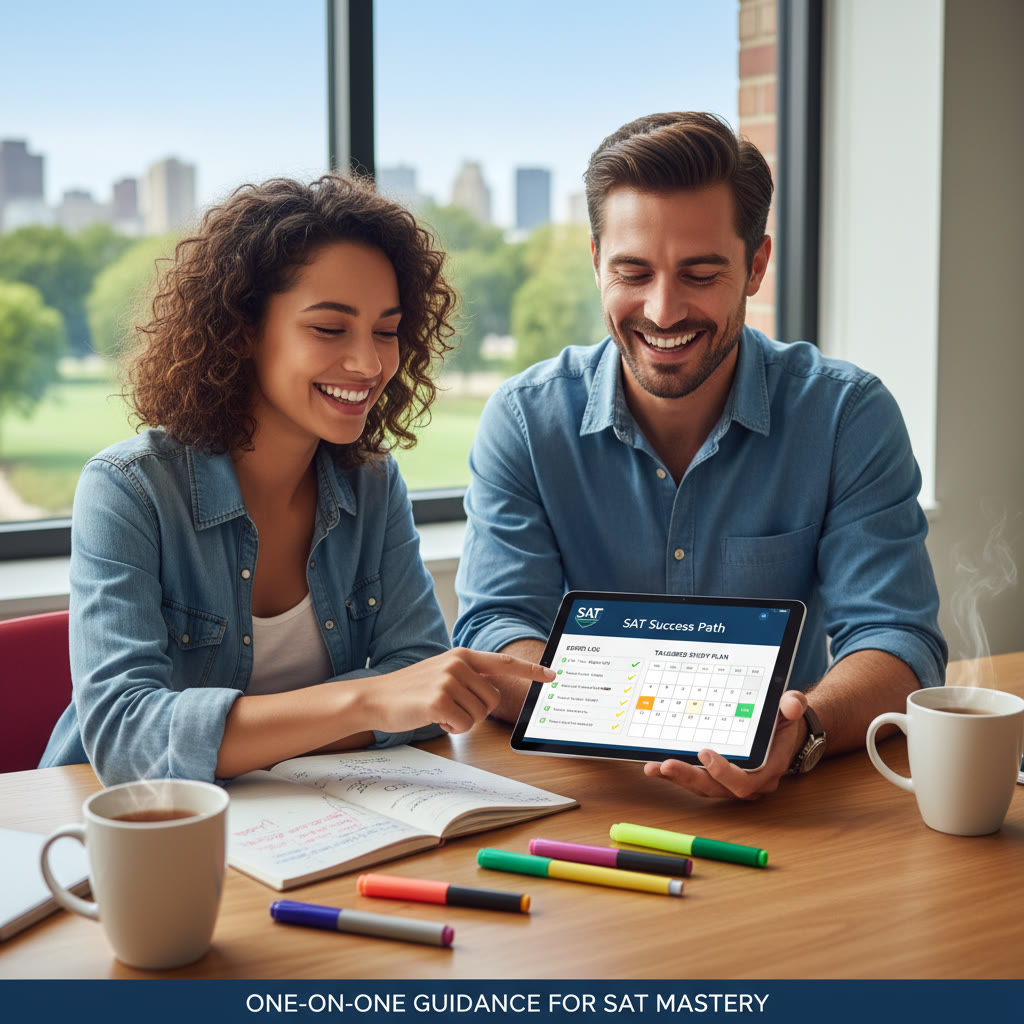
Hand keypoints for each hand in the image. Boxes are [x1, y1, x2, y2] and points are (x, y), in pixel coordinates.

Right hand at [366, 648, 554, 734]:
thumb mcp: (441, 673)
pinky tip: (433, 718)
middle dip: (476, 712)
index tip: (552, 674)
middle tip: (451, 709)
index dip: (531, 670)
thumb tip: (493, 689)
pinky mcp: (439, 700)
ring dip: (461, 721)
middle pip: (493, 700)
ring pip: (479, 715)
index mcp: (461, 655)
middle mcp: (458, 664)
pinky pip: (463, 725)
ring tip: (439, 711)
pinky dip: (450, 728)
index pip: (503, 663)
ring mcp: (448, 680)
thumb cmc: (409, 690)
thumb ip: (467, 676)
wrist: (375, 698)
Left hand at [643, 690, 808, 799]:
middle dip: (689, 777)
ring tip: (653, 767)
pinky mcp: (717, 778)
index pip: (744, 783)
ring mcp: (731, 782)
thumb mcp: (791, 708)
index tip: (704, 753)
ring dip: (677, 778)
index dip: (723, 773)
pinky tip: (655, 766)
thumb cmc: (784, 720)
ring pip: (703, 787)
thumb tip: (792, 704)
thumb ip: (793, 705)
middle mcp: (749, 782)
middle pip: (717, 789)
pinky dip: (676, 774)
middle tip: (666, 764)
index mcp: (768, 769)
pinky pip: (696, 780)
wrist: (784, 731)